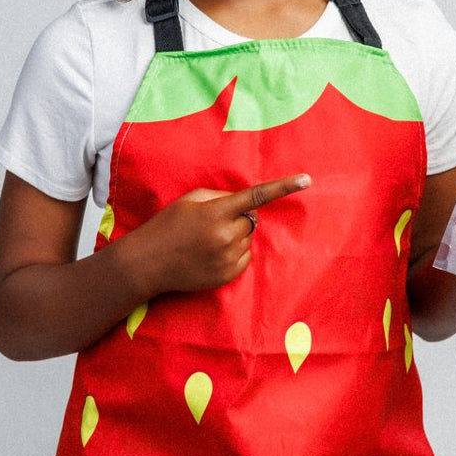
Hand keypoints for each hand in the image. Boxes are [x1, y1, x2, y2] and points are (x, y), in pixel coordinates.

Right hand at [132, 173, 311, 294]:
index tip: (307, 179)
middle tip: (213, 222)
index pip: (256, 196)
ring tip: (207, 241)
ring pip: (248, 239)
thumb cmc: (167, 226)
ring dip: (235, 236)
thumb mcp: (190, 200)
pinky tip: (210, 254)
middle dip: (239, 218)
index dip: (284, 186)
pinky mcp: (227, 275)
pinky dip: (234, 253)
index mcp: (216, 213)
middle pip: (252, 220)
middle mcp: (225, 236)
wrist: (148, 263)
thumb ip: (220, 196)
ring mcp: (227, 258)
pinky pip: (245, 258)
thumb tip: (246, 203)